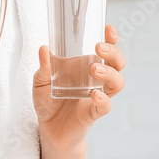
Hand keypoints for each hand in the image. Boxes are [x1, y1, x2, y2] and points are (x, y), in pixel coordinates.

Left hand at [32, 24, 125, 154]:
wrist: (49, 130)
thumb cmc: (48, 101)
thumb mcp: (41, 82)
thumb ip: (44, 68)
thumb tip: (44, 48)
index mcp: (86, 67)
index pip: (106, 50)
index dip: (111, 39)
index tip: (108, 28)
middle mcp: (97, 80)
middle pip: (117, 63)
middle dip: (114, 53)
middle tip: (99, 48)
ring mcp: (97, 96)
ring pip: (118, 83)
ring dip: (110, 73)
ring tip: (96, 69)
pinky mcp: (93, 113)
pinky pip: (105, 106)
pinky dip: (103, 100)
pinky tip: (95, 94)